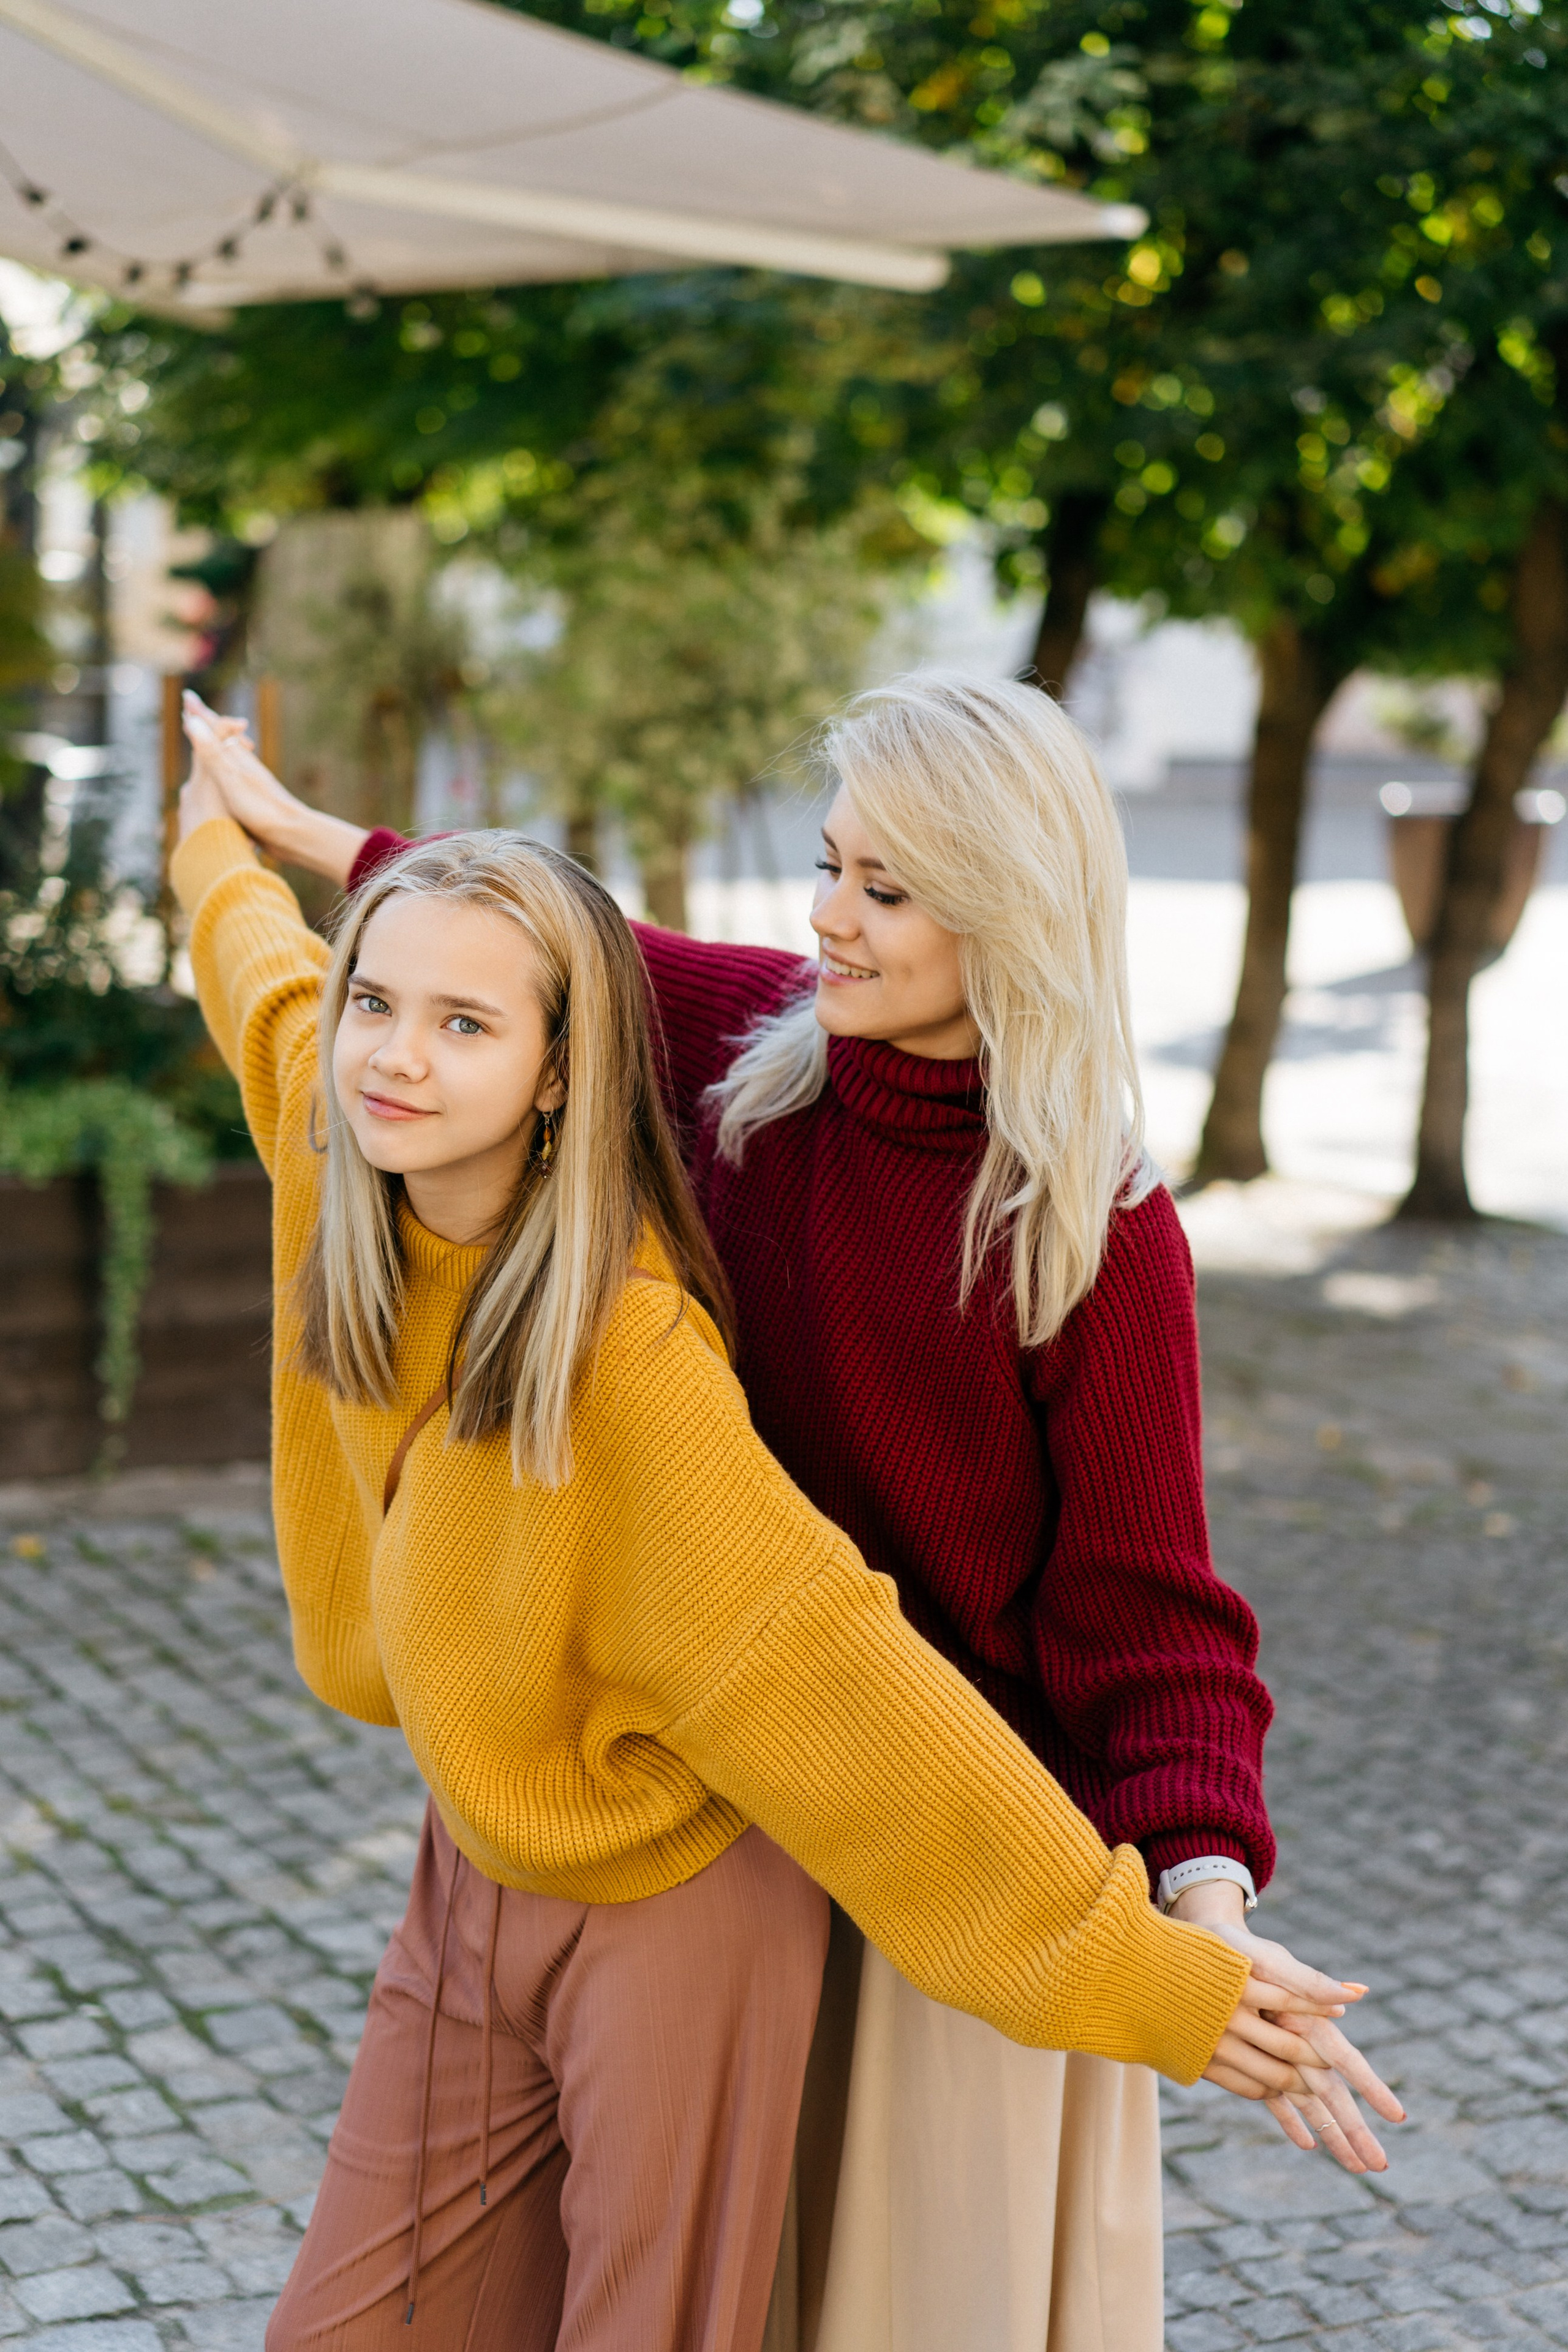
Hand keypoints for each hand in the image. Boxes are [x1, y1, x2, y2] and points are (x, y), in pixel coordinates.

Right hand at [180, 691, 368, 886]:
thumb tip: (194, 720)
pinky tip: (229, 774)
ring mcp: (251, 780)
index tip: (187, 697)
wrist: (293, 834)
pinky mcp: (255, 797)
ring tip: (209, 737)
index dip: (200, 715)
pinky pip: (235, 773)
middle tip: (194, 710)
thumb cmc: (261, 808)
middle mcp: (245, 765)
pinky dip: (226, 765)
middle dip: (207, 724)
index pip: (215, 729)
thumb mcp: (231, 779)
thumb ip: (212, 753)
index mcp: (237, 759)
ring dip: (216, 743)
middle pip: (222, 738)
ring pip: (230, 755)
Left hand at [1177, 1883, 1404, 2173]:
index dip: (1372, 2088)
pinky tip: (1308, 2145)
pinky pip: (1275, 2100)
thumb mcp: (1272, 1962)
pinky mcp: (1256, 2063)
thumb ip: (1309, 1981)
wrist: (1203, 1951)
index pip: (1347, 2061)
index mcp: (1310, 2020)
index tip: (1398, 2117)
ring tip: (1357, 2168)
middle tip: (1380, 2166)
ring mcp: (1280, 2057)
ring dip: (1333, 2136)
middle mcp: (1301, 2044)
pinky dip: (1290, 2121)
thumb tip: (1358, 1993)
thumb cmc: (1242, 1952)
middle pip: (1334, 2095)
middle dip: (1357, 2131)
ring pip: (1311, 2105)